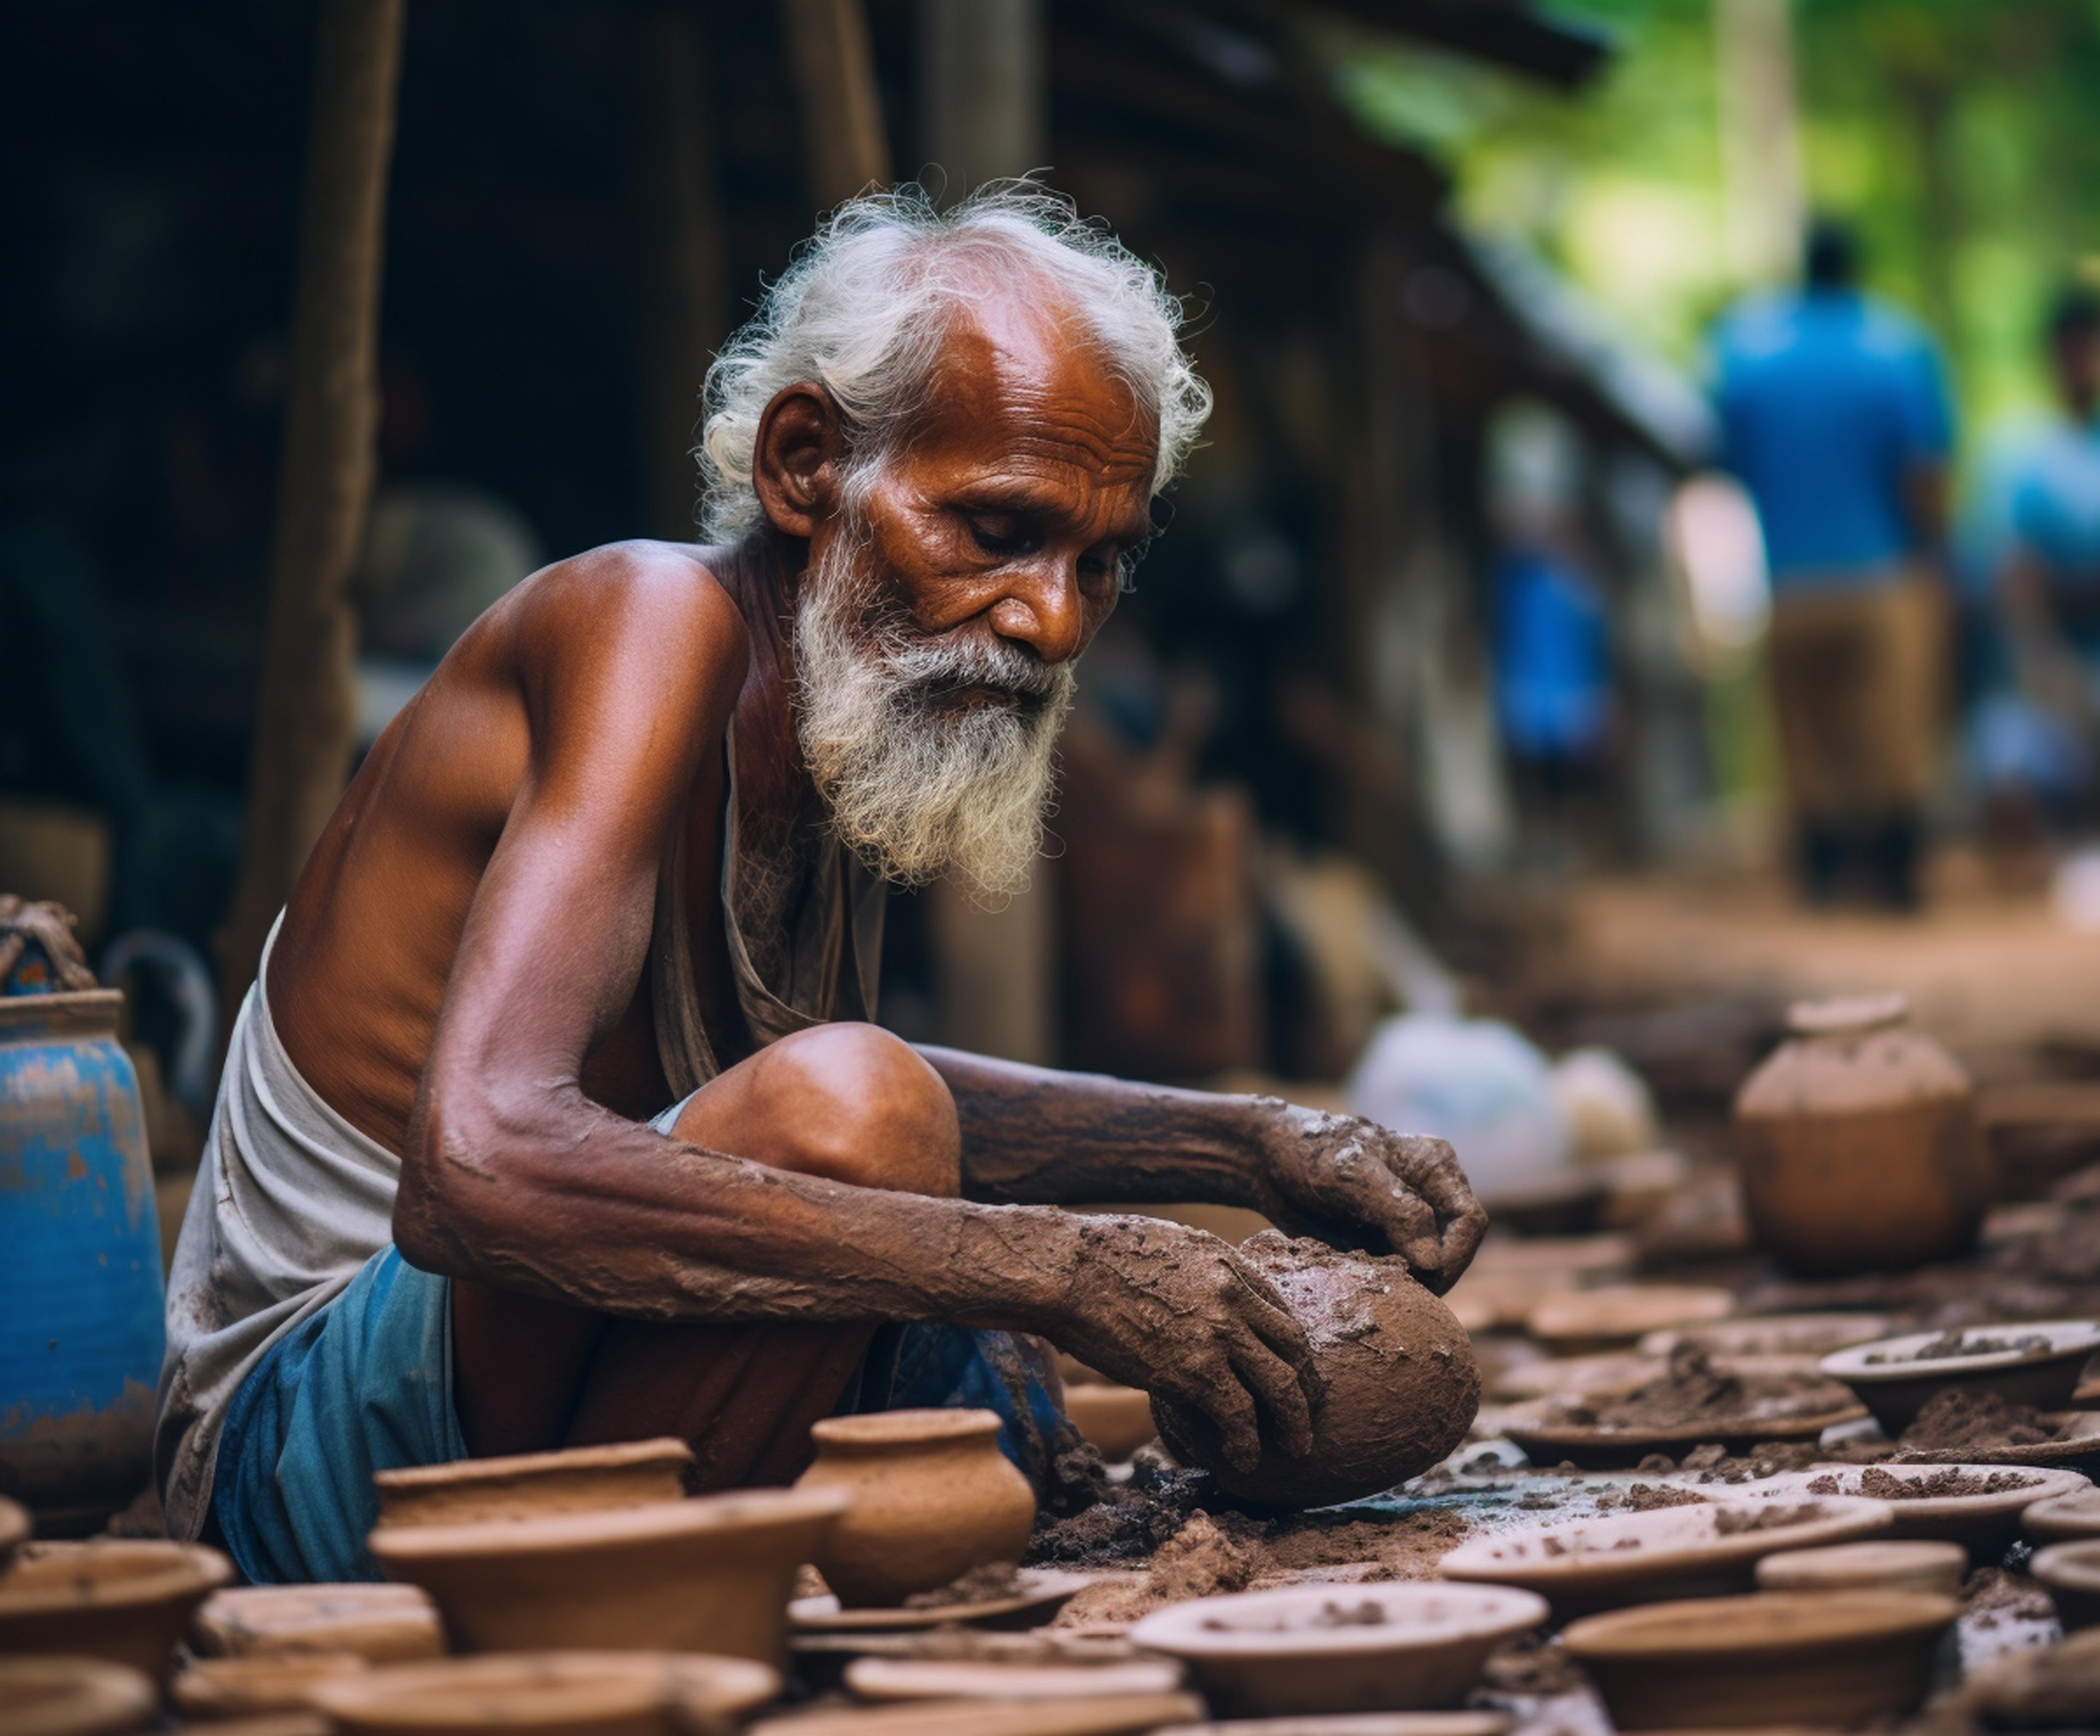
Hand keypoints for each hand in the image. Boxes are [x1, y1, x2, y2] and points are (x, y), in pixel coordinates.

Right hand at [1043, 1215, 1318, 1473]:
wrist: (1068, 1270)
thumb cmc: (1100, 1256)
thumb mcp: (1169, 1246)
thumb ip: (1199, 1272)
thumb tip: (1201, 1297)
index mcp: (1229, 1263)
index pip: (1281, 1311)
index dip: (1290, 1348)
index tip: (1292, 1371)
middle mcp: (1234, 1296)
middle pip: (1294, 1349)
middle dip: (1307, 1387)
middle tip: (1308, 1414)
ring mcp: (1217, 1333)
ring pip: (1281, 1386)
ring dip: (1293, 1423)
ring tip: (1295, 1448)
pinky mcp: (1192, 1370)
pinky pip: (1239, 1414)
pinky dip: (1247, 1442)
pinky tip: (1243, 1458)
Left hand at [1250, 1102, 1486, 1293]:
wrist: (1264, 1163)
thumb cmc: (1309, 1154)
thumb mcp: (1353, 1175)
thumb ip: (1400, 1213)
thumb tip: (1433, 1262)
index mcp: (1435, 1165)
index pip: (1469, 1221)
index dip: (1456, 1256)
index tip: (1424, 1279)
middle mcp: (1430, 1191)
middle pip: (1455, 1249)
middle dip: (1434, 1276)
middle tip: (1400, 1295)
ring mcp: (1408, 1218)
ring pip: (1430, 1266)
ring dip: (1410, 1283)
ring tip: (1376, 1286)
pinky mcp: (1384, 1239)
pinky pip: (1401, 1271)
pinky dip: (1388, 1281)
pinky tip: (1362, 1281)